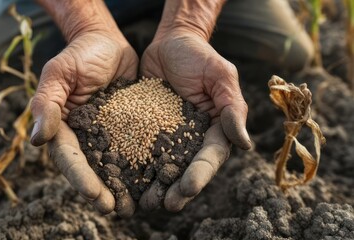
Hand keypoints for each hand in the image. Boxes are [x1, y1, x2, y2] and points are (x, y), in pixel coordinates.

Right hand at [30, 30, 138, 216]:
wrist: (107, 42)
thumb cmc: (79, 54)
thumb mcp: (59, 73)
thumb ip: (47, 103)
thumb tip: (36, 140)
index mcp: (63, 128)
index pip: (69, 158)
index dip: (80, 178)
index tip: (94, 195)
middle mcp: (85, 136)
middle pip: (91, 169)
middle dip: (102, 191)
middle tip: (116, 210)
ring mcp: (107, 134)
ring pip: (113, 165)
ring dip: (123, 186)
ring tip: (136, 205)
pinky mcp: (128, 128)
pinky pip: (134, 149)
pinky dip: (142, 165)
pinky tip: (154, 179)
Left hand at [139, 31, 250, 211]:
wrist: (170, 43)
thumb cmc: (199, 56)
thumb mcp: (220, 75)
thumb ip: (232, 106)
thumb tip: (245, 142)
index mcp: (214, 129)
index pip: (210, 157)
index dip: (200, 174)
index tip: (188, 187)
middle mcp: (192, 138)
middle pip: (186, 168)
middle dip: (177, 188)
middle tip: (166, 205)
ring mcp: (168, 136)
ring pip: (163, 166)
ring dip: (155, 185)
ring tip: (144, 203)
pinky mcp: (147, 129)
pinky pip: (141, 150)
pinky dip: (134, 165)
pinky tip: (123, 178)